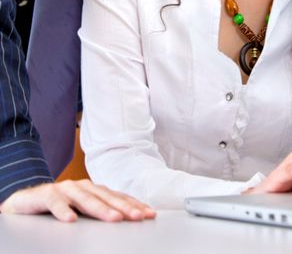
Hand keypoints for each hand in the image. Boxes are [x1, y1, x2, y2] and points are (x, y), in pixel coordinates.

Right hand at [0, 179, 155, 221]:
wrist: (26, 201)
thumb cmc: (59, 207)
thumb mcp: (83, 211)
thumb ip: (100, 213)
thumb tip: (126, 221)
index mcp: (93, 190)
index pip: (117, 197)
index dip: (134, 205)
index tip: (149, 214)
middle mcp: (82, 187)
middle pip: (106, 197)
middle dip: (123, 207)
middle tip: (138, 217)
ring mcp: (64, 189)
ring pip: (84, 198)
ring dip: (100, 208)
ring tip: (114, 219)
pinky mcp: (46, 195)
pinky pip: (55, 203)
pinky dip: (63, 210)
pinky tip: (71, 220)